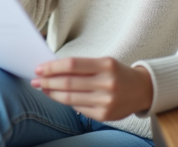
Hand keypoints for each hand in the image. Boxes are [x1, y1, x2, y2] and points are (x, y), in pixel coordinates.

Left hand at [31, 57, 153, 121]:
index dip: (53, 67)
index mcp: (106, 65)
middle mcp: (107, 83)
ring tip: (43, 88)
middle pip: (68, 82)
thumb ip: (82, 66)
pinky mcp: (105, 115)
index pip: (72, 64)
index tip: (39, 68)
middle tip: (35, 80)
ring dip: (52, 93)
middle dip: (48, 81)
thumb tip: (53, 69)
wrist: (142, 90)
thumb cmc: (118, 73)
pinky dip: (66, 102)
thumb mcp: (104, 62)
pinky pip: (78, 109)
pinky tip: (59, 97)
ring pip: (70, 98)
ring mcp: (106, 101)